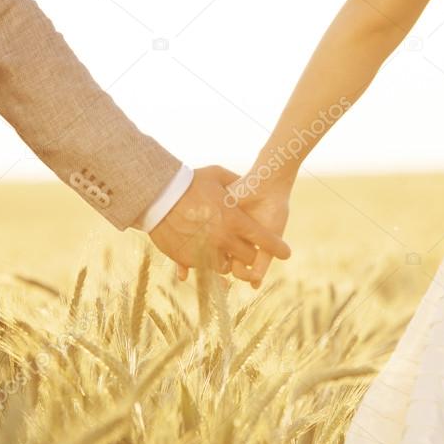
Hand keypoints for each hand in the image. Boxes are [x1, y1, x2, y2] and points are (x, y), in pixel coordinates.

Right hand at [149, 166, 290, 280]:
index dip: (278, 248)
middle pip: (247, 258)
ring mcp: (205, 252)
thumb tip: (247, 180)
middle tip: (248, 250)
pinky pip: (202, 269)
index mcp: (234, 221)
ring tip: (223, 252)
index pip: (265, 241)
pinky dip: (205, 264)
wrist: (158, 196)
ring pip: (226, 268)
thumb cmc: (188, 182)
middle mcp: (223, 240)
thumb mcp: (216, 175)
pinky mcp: (188, 259)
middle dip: (250, 254)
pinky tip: (202, 254)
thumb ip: (236, 180)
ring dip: (227, 261)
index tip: (285, 253)